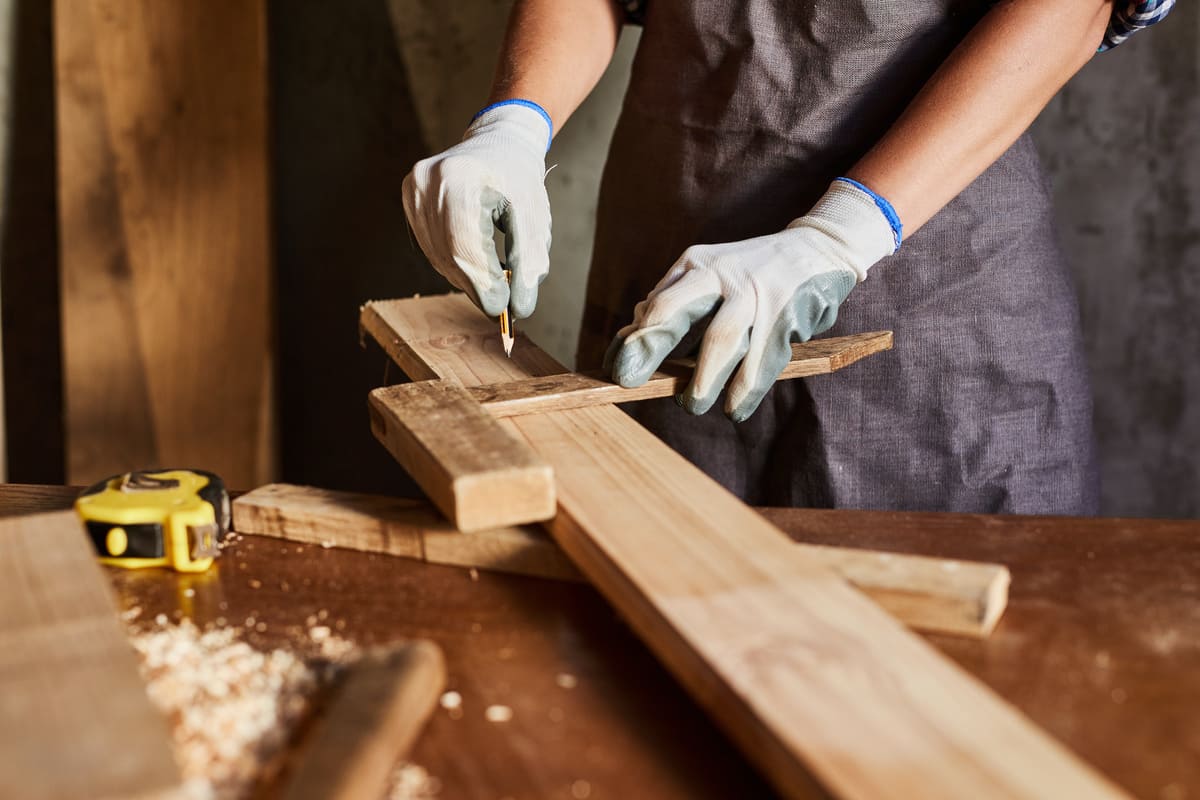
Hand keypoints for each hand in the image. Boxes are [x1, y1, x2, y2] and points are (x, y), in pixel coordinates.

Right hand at [402, 102, 552, 318]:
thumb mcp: (533, 217)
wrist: (498, 140)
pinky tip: (474, 263)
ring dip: (465, 277)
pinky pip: (430, 245)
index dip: (484, 285)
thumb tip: (520, 308)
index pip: (466, 247)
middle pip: (449, 254)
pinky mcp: (409, 197)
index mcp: (460, 179)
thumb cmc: (518, 177)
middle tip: (501, 304)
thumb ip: (528, 261)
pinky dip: (453, 262)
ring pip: (437, 255)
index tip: (504, 309)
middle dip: (476, 285)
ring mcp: (414, 189)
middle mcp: (428, 182)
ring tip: (492, 282)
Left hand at [607, 179, 899, 421]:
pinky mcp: (787, 313)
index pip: (657, 304)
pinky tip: (734, 409)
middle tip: (630, 381)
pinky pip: (762, 359)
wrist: (818, 249)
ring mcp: (756, 293)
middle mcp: (722, 275)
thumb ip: (670, 306)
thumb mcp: (707, 277)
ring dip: (703, 378)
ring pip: (722, 340)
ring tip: (692, 405)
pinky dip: (747, 389)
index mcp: (696, 266)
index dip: (635, 340)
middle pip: (679, 310)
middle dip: (651, 346)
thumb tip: (627, 341)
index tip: (617, 371)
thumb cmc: (748, 274)